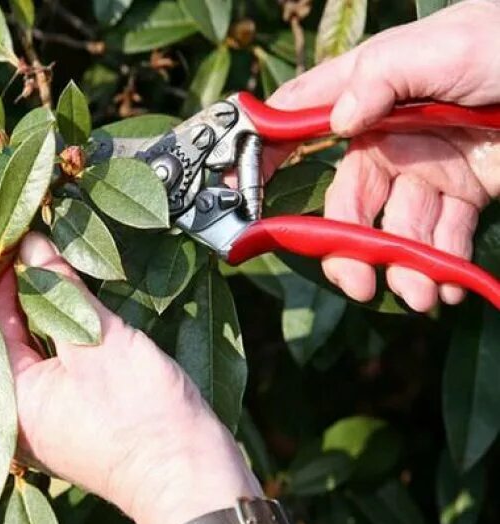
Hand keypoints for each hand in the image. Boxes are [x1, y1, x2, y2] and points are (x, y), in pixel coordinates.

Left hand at [0, 231, 306, 523]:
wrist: (191, 475)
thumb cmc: (143, 419)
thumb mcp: (97, 342)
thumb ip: (58, 289)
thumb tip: (31, 243)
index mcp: (3, 400)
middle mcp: (12, 408)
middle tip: (15, 237)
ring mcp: (42, 410)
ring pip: (18, 341)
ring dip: (25, 297)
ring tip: (36, 251)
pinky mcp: (70, 407)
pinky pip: (45, 355)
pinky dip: (49, 319)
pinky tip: (61, 286)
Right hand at [268, 0, 499, 311]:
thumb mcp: (446, 47)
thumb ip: (383, 77)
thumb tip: (335, 121)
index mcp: (370, 94)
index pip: (300, 124)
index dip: (264, 155)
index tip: (240, 196)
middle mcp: (388, 136)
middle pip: (347, 202)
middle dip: (348, 247)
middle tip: (358, 283)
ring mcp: (425, 168)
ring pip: (395, 230)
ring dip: (403, 269)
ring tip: (422, 295)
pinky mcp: (464, 191)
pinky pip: (443, 239)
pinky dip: (443, 268)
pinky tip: (449, 288)